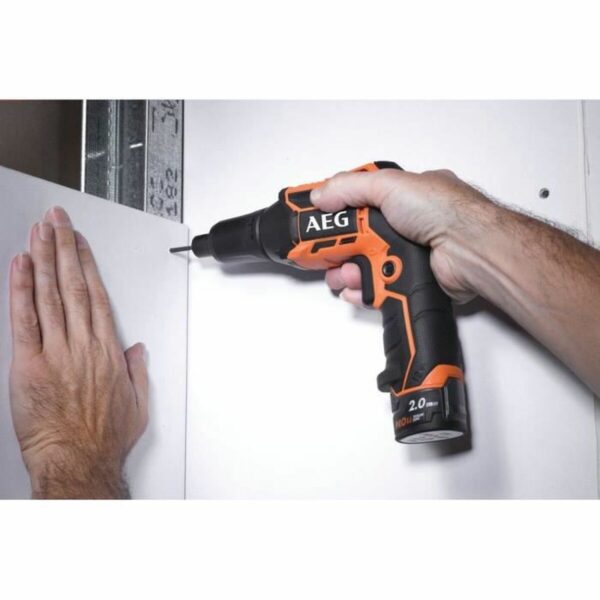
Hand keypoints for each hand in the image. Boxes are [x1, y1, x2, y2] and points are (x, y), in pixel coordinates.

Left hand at [9, 207, 147, 498]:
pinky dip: (21, 290)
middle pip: (72, 285)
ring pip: (49, 294)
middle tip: (57, 222)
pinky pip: (24, 319)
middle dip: (64, 248)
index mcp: (107, 351)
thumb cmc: (103, 437)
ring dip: (44, 259)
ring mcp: (57, 351)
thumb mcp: (137, 404)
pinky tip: (19, 267)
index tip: (80, 244)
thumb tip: (137, 350)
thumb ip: (137, 371)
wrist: (79, 461)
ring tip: (39, 232)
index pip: (95, 296)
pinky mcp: (30, 364)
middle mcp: (83, 344)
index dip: (86, 264)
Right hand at [311, 168, 493, 304]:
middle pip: (358, 240)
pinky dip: (363, 290)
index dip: (336, 216)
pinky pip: (379, 287)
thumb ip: (350, 188)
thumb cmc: (444, 210)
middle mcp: (404, 226)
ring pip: (366, 266)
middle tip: (321, 257)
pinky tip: (356, 289)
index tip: (316, 225)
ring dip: (347, 272)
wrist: (472, 250)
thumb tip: (320, 195)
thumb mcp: (390, 186)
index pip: (359, 204)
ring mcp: (408, 254)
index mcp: (402, 197)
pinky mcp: (410, 280)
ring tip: (340, 276)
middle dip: (337, 250)